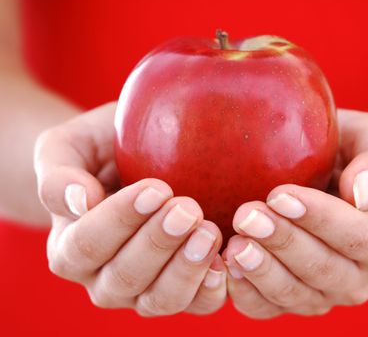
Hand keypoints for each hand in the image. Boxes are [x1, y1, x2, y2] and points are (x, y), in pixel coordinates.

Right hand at [34, 103, 226, 316]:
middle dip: (158, 243)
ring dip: (186, 268)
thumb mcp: (69, 147)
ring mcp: (143, 292)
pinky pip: (197, 304)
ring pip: (160, 299)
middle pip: (125, 277)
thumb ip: (59, 174)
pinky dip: (212, 287)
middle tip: (188, 208)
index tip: (156, 189)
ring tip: (208, 231)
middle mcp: (103, 280)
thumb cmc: (102, 151)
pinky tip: (224, 257)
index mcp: (69, 249)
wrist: (133, 162)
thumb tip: (79, 200)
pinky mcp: (182, 292)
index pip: (87, 245)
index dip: (120, 220)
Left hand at [223, 109, 367, 318]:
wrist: (331, 179)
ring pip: (293, 293)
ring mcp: (324, 295)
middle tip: (246, 215)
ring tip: (233, 242)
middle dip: (282, 242)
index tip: (280, 194)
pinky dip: (245, 292)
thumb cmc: (351, 155)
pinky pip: (266, 308)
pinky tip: (226, 265)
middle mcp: (359, 277)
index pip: (357, 237)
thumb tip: (361, 193)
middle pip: (323, 269)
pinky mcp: (291, 302)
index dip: (319, 219)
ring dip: (261, 269)